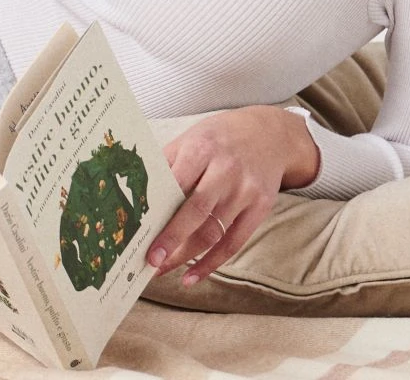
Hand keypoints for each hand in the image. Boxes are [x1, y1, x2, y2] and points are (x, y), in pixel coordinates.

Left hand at [147, 105, 318, 286]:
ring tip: (162, 270)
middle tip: (149, 262)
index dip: (159, 210)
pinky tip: (192, 275)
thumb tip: (139, 194)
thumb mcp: (192, 137)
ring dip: (185, 257)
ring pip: (213, 232)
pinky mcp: (260, 207)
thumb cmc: (220, 137)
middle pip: (197, 211)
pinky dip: (211, 263)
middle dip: (171, 240)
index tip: (140, 232)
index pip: (177, 182)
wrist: (270, 133)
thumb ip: (168, 163)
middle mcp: (226, 170)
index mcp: (203, 148)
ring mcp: (246, 190)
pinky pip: (233, 243)